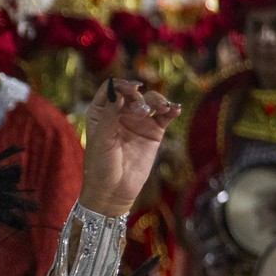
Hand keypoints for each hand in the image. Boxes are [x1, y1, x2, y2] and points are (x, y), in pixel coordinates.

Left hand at [80, 79, 181, 215]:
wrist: (114, 190)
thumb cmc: (100, 166)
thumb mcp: (101, 140)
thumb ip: (109, 116)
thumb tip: (117, 93)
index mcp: (102, 112)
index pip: (112, 89)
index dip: (121, 85)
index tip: (131, 88)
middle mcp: (120, 113)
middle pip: (133, 93)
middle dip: (139, 98)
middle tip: (142, 111)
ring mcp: (138, 121)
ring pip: (150, 102)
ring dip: (157, 101)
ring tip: (162, 109)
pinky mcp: (153, 132)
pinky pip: (164, 117)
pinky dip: (171, 111)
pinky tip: (175, 110)